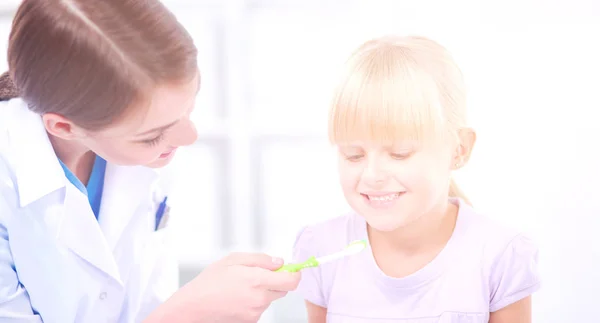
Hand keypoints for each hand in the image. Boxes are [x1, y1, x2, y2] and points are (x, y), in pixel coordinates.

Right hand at [149, 252, 300, 322]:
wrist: (194, 307)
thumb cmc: (209, 282)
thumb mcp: (233, 259)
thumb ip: (261, 259)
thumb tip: (279, 262)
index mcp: (257, 280)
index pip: (292, 281)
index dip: (295, 273)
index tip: (293, 269)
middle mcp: (260, 298)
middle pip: (283, 289)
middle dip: (276, 280)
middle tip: (259, 274)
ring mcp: (256, 312)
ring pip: (270, 298)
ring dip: (263, 291)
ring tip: (240, 286)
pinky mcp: (251, 321)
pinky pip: (260, 308)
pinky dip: (254, 301)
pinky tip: (237, 297)